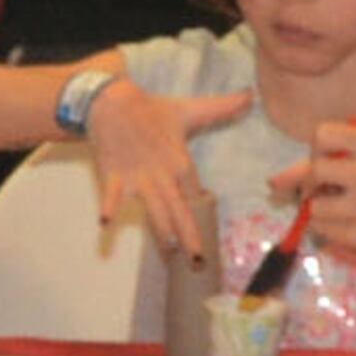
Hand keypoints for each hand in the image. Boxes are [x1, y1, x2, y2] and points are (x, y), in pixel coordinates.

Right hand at [81, 82, 248, 264]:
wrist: (112, 101)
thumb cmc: (151, 109)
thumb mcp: (189, 109)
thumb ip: (222, 108)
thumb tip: (251, 94)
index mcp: (181, 162)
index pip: (197, 194)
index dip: (204, 213)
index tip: (211, 238)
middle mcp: (162, 173)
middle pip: (179, 209)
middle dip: (189, 235)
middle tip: (199, 261)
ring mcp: (137, 176)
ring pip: (152, 208)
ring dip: (160, 230)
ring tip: (169, 252)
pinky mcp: (113, 174)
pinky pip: (111, 194)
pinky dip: (109, 207)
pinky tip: (104, 224)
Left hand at [279, 119, 355, 264]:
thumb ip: (313, 164)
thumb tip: (273, 183)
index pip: (320, 134)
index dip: (318, 150)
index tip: (332, 160)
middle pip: (313, 171)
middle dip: (313, 183)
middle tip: (332, 188)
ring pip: (312, 205)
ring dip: (318, 209)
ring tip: (343, 208)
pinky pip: (320, 229)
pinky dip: (326, 227)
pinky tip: (349, 223)